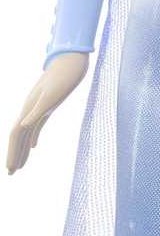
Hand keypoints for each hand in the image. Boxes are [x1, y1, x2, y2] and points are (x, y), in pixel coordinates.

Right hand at [6, 53, 89, 173]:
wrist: (71, 61)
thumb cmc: (64, 76)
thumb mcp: (52, 96)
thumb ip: (37, 111)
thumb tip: (22, 125)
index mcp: (29, 109)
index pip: (15, 134)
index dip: (12, 152)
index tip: (11, 169)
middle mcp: (30, 110)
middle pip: (18, 136)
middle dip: (13, 155)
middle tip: (11, 174)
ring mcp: (38, 108)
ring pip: (26, 133)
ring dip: (21, 149)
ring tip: (19, 166)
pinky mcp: (47, 107)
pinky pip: (36, 127)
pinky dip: (33, 138)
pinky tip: (33, 147)